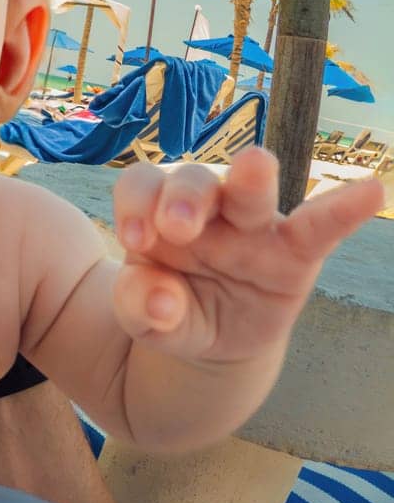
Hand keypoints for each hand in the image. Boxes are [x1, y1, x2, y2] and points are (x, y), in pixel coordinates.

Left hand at [111, 148, 383, 364]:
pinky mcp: (295, 251)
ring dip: (250, 179)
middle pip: (193, 180)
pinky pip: (321, 225)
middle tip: (176, 226)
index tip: (133, 239)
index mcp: (156, 213)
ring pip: (249, 192)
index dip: (135, 204)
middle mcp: (204, 208)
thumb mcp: (144, 316)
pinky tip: (370, 191)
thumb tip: (160, 301)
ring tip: (254, 165)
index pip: (141, 187)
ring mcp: (252, 226)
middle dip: (183, 194)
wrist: (211, 338)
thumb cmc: (170, 310)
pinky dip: (343, 208)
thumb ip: (138, 306)